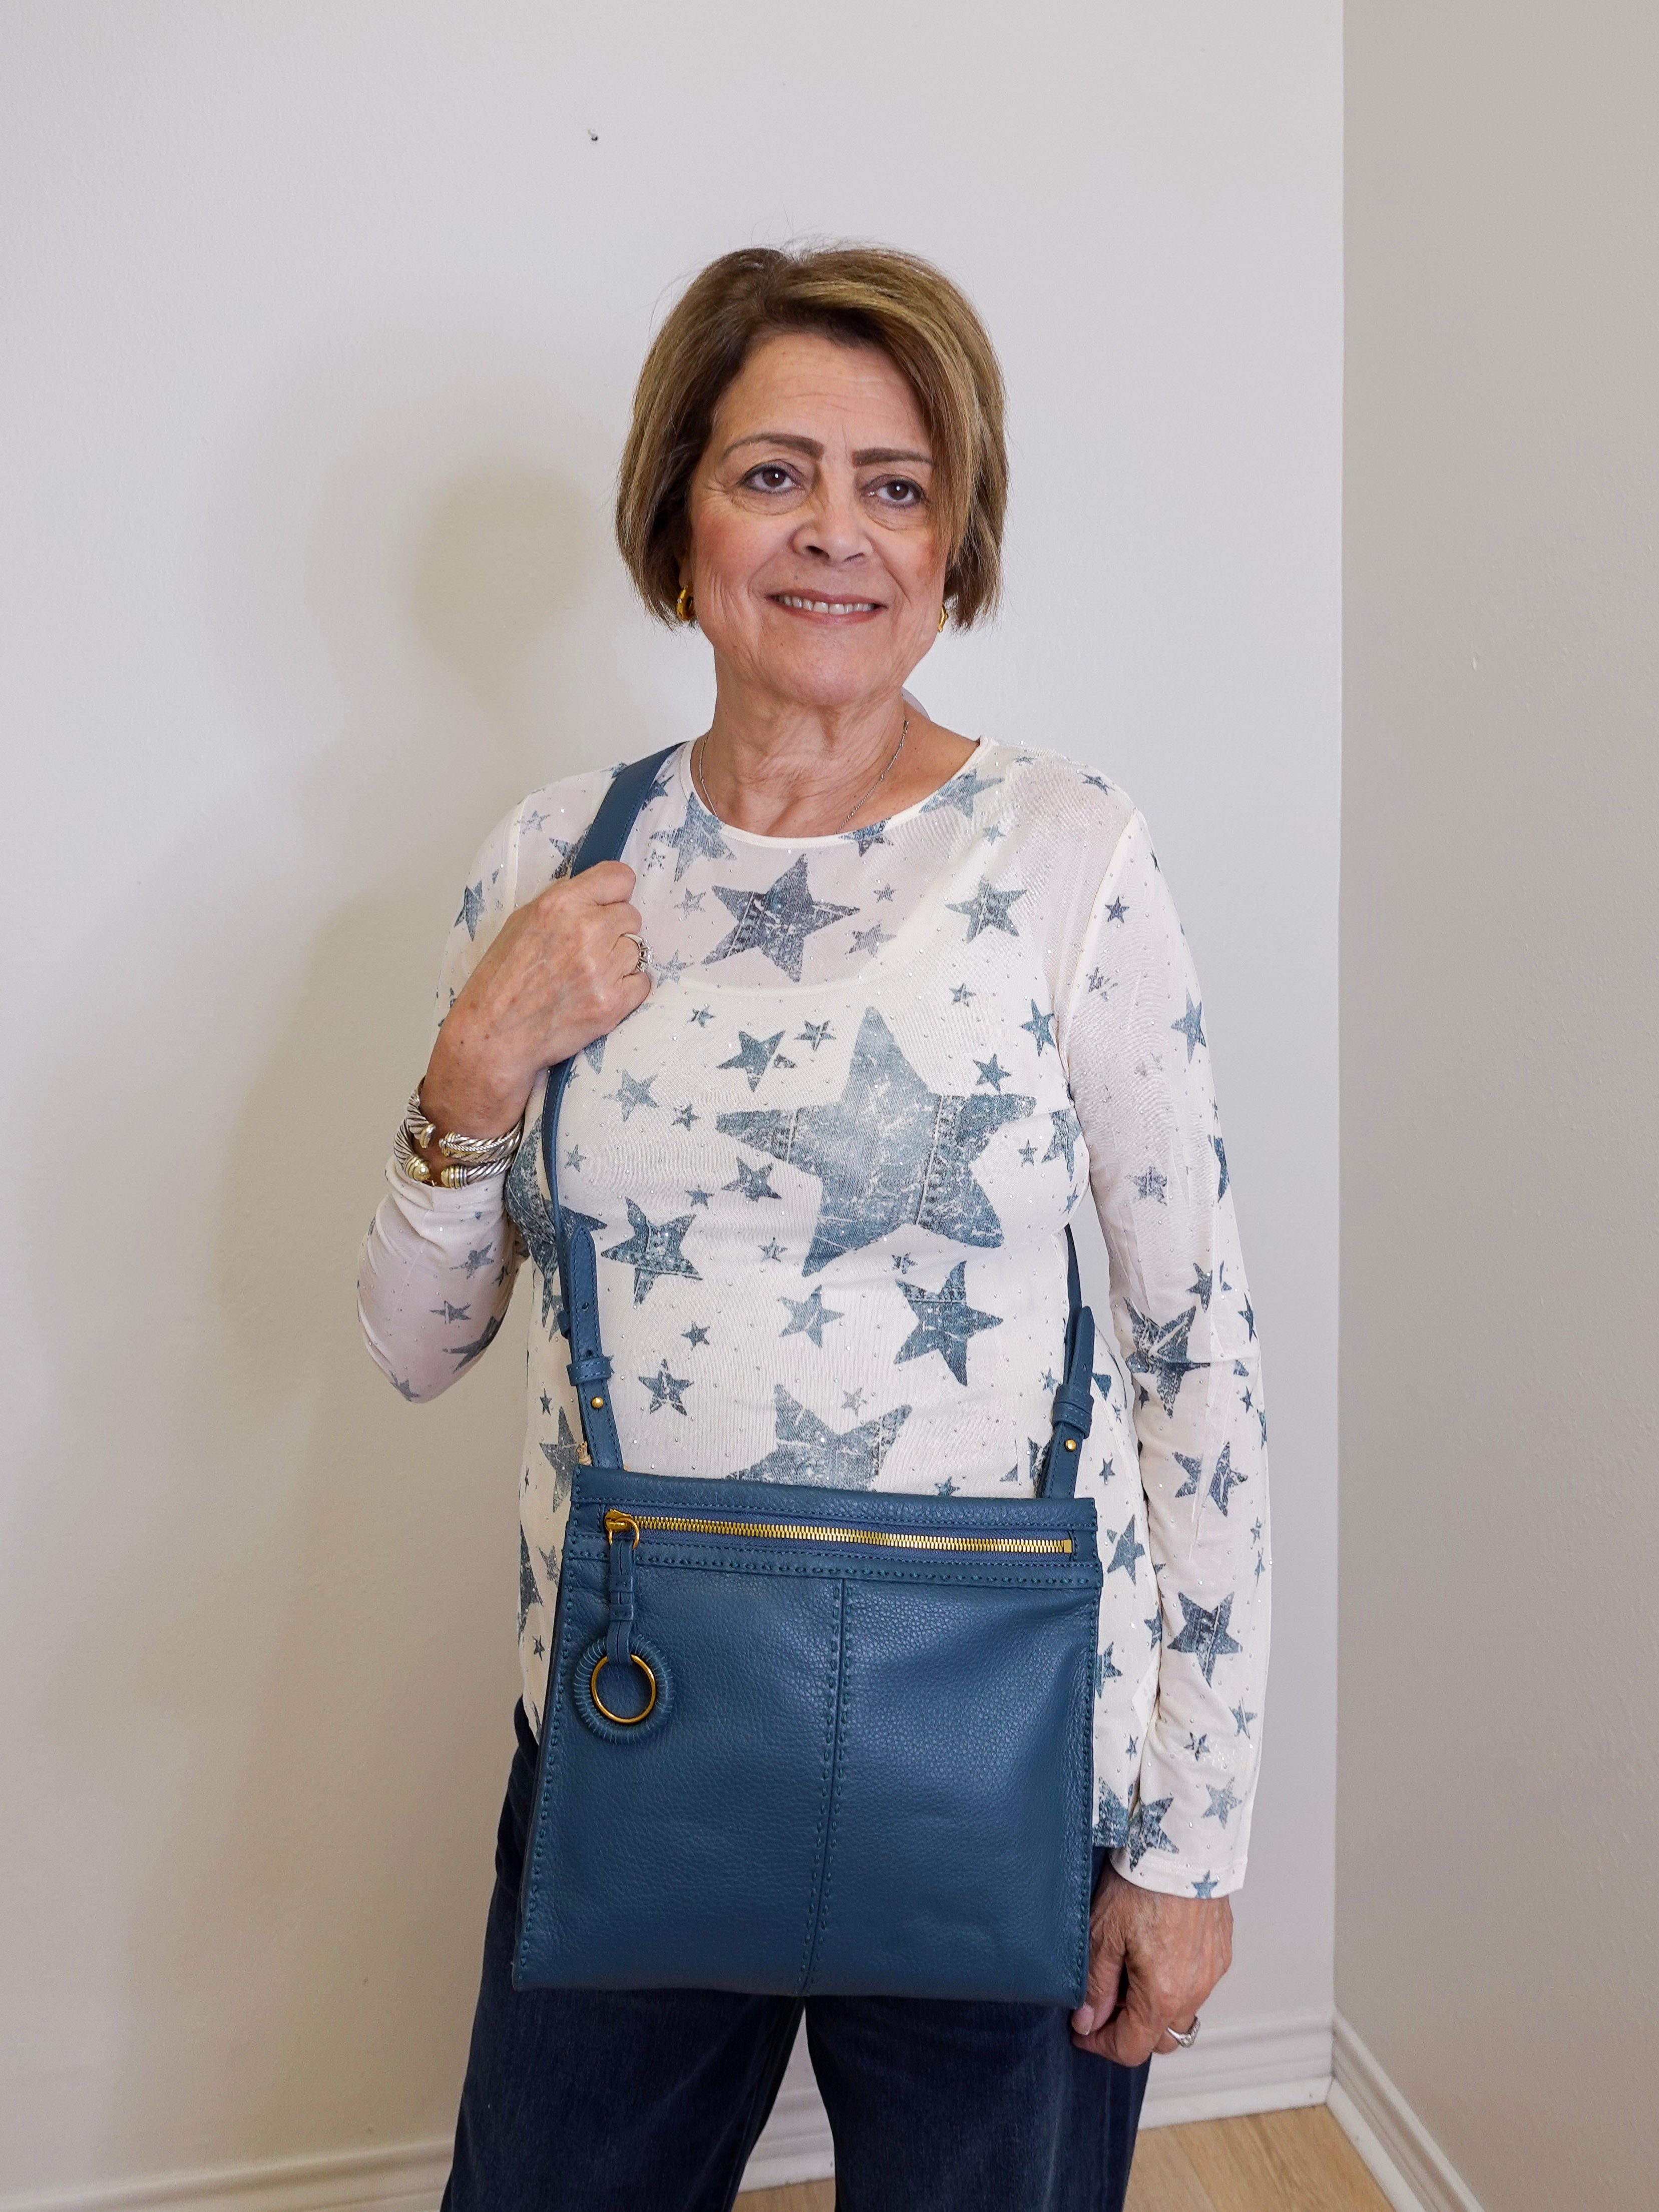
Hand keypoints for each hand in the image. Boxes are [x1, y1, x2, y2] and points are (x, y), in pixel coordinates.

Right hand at [418, 861, 649, 1142]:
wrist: (495, 1036)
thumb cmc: (502, 980)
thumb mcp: (521, 922)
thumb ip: (564, 904)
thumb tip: (598, 895)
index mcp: (559, 904)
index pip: (619, 877)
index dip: (615, 893)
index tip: (608, 905)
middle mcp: (585, 930)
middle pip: (631, 916)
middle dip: (615, 930)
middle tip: (589, 950)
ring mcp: (602, 968)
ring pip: (637, 950)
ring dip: (619, 961)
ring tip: (588, 976)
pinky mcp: (613, 1002)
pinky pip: (642, 981)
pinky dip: (626, 988)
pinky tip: (598, 994)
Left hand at [1069, 1866, 1232, 2064]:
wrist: (1182, 1844)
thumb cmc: (1142, 1883)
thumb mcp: (1104, 1933)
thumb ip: (1096, 1984)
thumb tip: (1088, 2021)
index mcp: (1163, 1995)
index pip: (1132, 2048)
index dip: (1101, 2045)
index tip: (1081, 2032)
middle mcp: (1195, 1991)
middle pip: (1161, 2038)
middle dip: (1130, 2031)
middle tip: (1104, 2003)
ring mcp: (1212, 1972)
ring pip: (1181, 2011)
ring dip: (1154, 2006)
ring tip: (1129, 1972)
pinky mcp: (1221, 1950)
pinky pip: (1197, 1984)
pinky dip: (1174, 1982)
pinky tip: (1155, 1952)